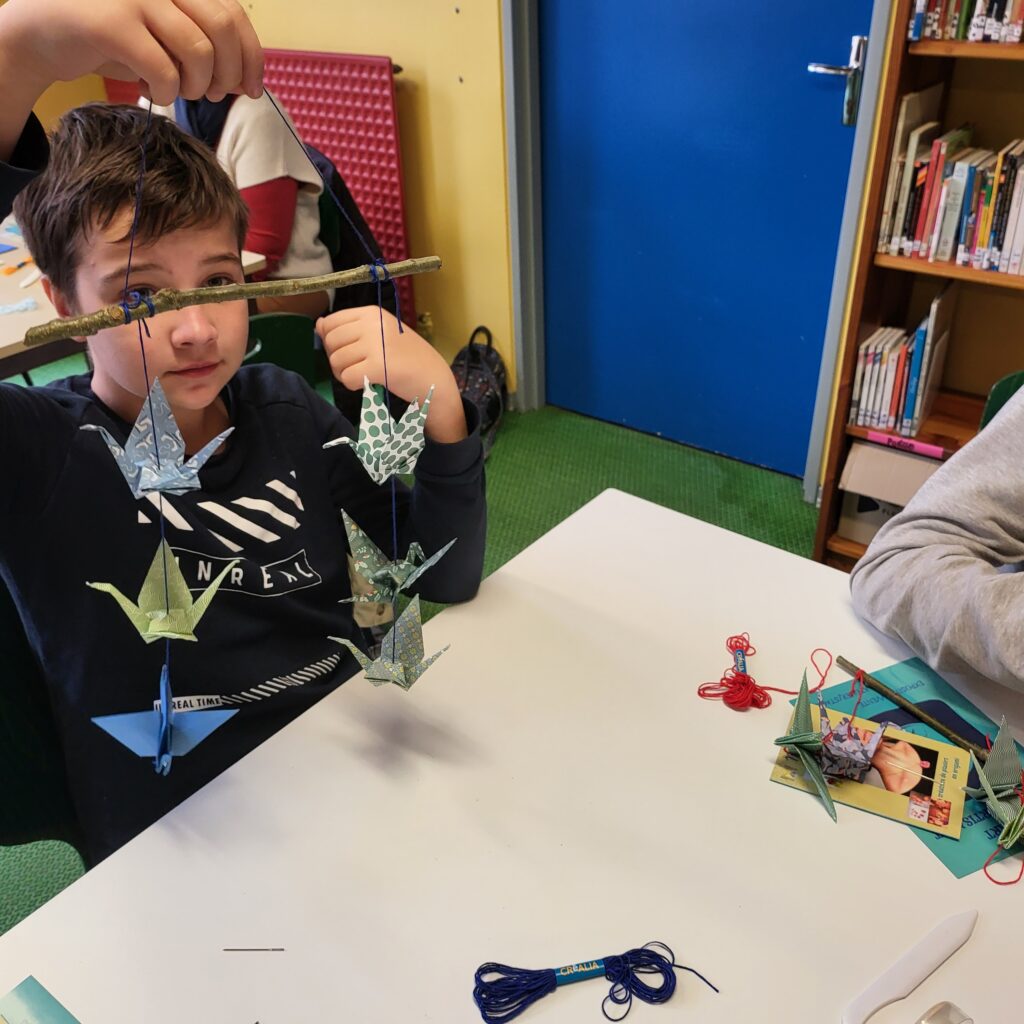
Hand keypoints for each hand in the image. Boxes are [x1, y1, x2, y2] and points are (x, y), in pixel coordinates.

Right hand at [0, 0, 263, 104]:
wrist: (42, 32)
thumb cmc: (113, 36)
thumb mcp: (165, 34)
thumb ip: (205, 44)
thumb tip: (248, 79)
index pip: (233, 12)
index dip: (251, 56)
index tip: (252, 89)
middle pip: (223, 28)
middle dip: (229, 72)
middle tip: (214, 94)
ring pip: (199, 50)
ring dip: (197, 85)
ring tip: (180, 91)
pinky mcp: (112, 23)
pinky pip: (165, 70)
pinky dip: (168, 92)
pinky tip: (154, 92)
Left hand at [318, 306, 467, 443]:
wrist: (434, 378)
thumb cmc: (407, 358)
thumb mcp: (378, 335)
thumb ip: (348, 330)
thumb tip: (318, 325)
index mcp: (372, 313)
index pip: (331, 322)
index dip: (332, 341)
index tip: (351, 352)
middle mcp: (372, 324)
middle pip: (330, 342)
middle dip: (337, 359)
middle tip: (356, 367)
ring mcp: (375, 344)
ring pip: (336, 361)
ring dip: (344, 373)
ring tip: (363, 375)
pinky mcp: (377, 367)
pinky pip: (346, 377)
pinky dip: (353, 385)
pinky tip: (368, 383)